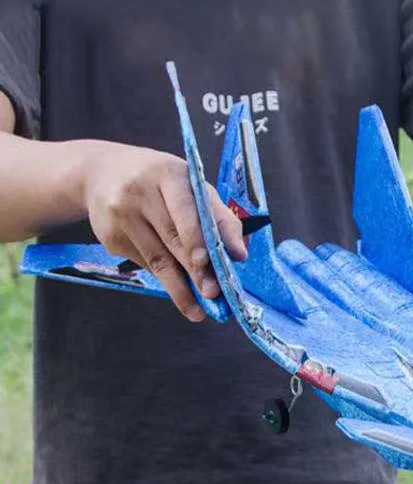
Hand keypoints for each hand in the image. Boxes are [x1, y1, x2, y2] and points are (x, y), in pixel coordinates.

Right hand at [75, 140, 246, 321]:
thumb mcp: (190, 186)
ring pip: (156, 259)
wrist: (102, 172)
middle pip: (171, 238)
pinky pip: (143, 263)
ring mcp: (120, 216)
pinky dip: (162, 277)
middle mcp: (140, 193)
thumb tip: (239, 255)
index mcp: (168, 175)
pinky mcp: (109, 237)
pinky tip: (175, 286)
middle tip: (212, 294)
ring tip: (196, 311)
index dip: (195, 237)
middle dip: (194, 271)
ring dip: (178, 288)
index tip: (207, 262)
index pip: (184, 209)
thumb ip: (218, 217)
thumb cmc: (162, 183)